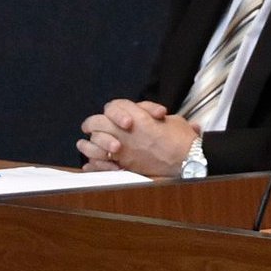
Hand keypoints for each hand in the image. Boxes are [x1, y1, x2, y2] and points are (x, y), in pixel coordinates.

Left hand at [77, 99, 196, 177]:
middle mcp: (126, 131)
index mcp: (138, 116)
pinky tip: (89, 163)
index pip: (115, 106)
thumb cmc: (182, 138)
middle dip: (92, 123)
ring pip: (94, 142)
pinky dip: (93, 163)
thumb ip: (158, 117)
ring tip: (83, 144)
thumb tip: (156, 117)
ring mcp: (123, 149)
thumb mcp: (172, 119)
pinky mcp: (124, 165)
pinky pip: (100, 162)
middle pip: (98, 122)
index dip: (113, 110)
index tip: (112, 114)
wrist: (186, 158)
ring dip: (87, 144)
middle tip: (90, 127)